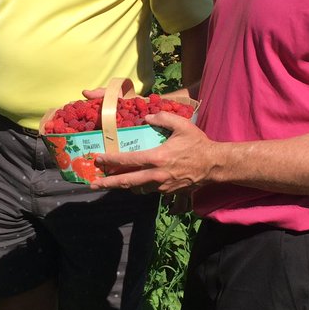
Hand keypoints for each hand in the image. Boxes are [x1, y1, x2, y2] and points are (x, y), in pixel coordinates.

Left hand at [91, 112, 216, 194]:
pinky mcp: (168, 192)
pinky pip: (149, 190)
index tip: (98, 159)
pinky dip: (140, 186)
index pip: (128, 161)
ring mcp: (162, 186)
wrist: (215, 165)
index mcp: (157, 158)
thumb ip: (163, 118)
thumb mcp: (182, 125)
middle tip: (93, 184)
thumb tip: (147, 117)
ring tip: (111, 183)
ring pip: (137, 188)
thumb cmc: (198, 144)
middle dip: (108, 183)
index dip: (110, 160)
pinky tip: (136, 181)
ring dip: (124, 186)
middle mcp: (156, 175)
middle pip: (126, 181)